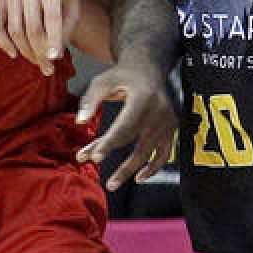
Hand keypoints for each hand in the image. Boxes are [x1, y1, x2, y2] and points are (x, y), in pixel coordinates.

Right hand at [0, 0, 80, 75]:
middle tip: (48, 68)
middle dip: (40, 52)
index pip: (52, 19)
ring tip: (38, 64)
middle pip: (32, 28)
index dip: (53, 40)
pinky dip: (2, 42)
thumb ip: (65, 30)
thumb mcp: (72, 9)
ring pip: (15, 30)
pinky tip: (13, 54)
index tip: (55, 58)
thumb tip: (51, 56)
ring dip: (26, 51)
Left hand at [74, 61, 175, 191]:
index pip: (125, 127)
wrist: (148, 68)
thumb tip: (80, 121)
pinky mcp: (171, 128)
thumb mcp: (103, 81)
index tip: (94, 157)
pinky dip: (153, 167)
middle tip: (104, 182)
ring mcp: (168, 122)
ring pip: (150, 153)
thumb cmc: (122, 75)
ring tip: (113, 183)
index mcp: (144, 98)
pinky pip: (164, 153)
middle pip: (138, 145)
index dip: (109, 144)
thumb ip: (90, 100)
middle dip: (120, 165)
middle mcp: (160, 112)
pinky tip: (139, 177)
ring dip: (131, 171)